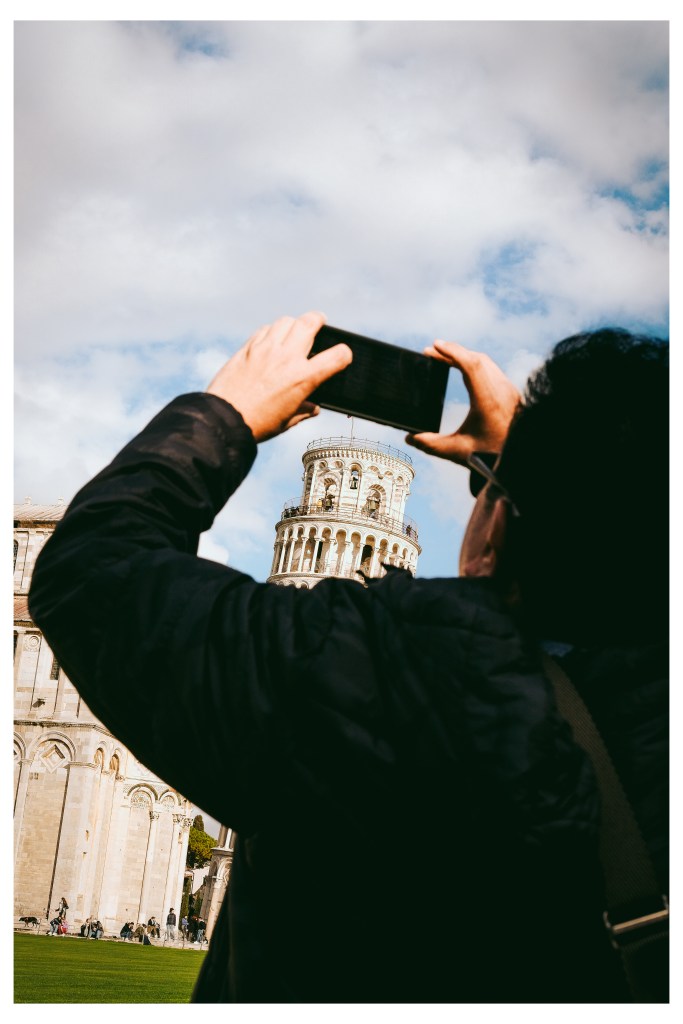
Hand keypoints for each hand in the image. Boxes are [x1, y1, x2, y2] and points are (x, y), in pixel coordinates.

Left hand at [206, 311, 352, 441]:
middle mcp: (287, 358)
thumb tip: (313, 407)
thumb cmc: (258, 424)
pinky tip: (271, 340)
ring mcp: (266, 349)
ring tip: (294, 331)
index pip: (337, 356)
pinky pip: (265, 329)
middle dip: (318, 320)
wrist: (224, 419)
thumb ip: (304, 411)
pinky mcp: (248, 347)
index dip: (344, 354)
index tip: (341, 356)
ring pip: (286, 321)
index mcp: (303, 378)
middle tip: (319, 322)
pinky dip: (272, 331)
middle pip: (310, 322)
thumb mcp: (288, 421)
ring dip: (294, 324)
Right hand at [406, 340, 520, 464]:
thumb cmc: (491, 457)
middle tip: (433, 350)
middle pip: (477, 359)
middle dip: (454, 351)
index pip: (471, 364)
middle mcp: (502, 391)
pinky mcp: (512, 394)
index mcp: (489, 401)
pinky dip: (476, 364)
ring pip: (486, 363)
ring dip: (465, 356)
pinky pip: (493, 370)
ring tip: (445, 357)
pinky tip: (464, 368)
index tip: (435, 345)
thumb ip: (431, 445)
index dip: (452, 351)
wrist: (521, 459)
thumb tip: (410, 438)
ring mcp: (510, 391)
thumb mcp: (457, 452)